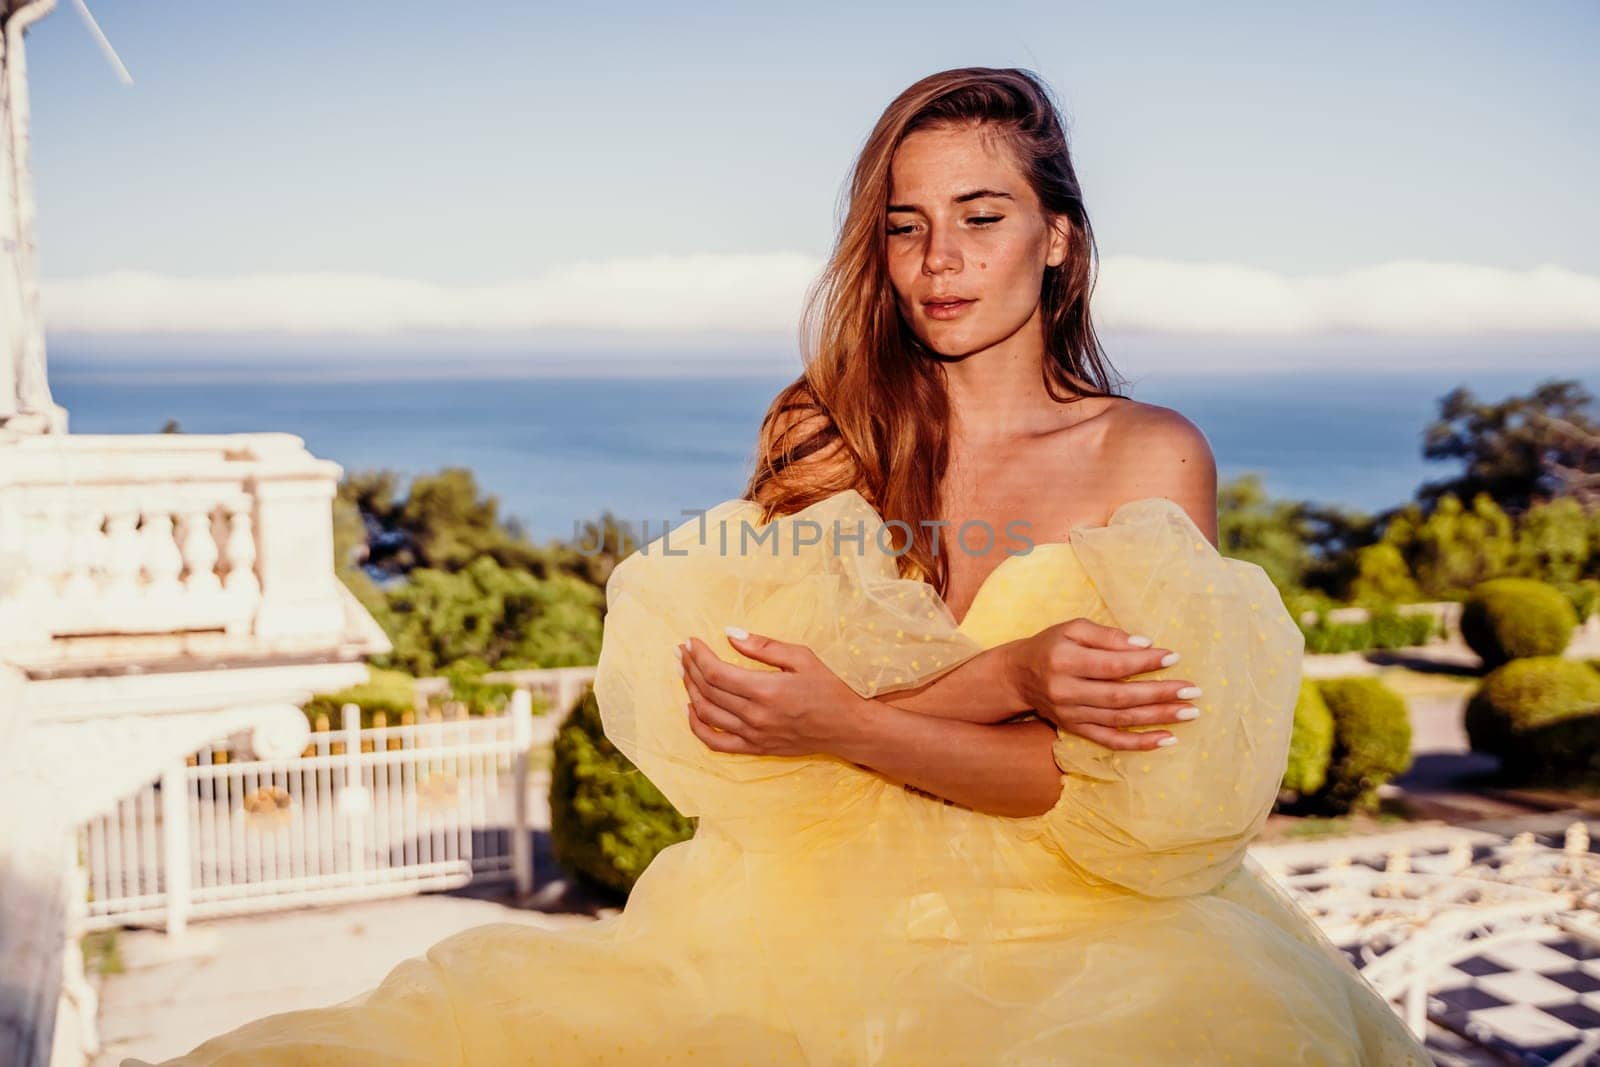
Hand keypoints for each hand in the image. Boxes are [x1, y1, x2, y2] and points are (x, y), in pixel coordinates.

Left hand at [677, 629, 866, 758]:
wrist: (846, 728)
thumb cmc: (828, 689)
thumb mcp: (802, 657)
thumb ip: (763, 646)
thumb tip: (729, 633)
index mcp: (766, 690)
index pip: (716, 672)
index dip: (698, 655)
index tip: (690, 641)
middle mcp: (756, 716)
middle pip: (707, 691)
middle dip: (689, 668)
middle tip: (680, 652)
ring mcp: (753, 736)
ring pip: (706, 714)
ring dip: (689, 691)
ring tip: (683, 672)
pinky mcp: (755, 749)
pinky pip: (715, 743)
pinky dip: (697, 727)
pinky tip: (690, 709)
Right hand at [1000, 618, 1201, 750]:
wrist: (1018, 676)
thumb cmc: (1051, 645)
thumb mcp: (1073, 628)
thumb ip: (1107, 635)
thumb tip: (1144, 644)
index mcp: (1064, 661)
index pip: (1111, 664)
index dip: (1144, 662)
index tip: (1173, 658)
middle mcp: (1066, 691)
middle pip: (1120, 696)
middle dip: (1160, 693)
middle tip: (1192, 690)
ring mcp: (1072, 715)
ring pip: (1120, 719)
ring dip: (1158, 717)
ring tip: (1190, 712)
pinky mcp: (1076, 729)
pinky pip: (1111, 741)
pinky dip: (1140, 743)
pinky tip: (1167, 738)